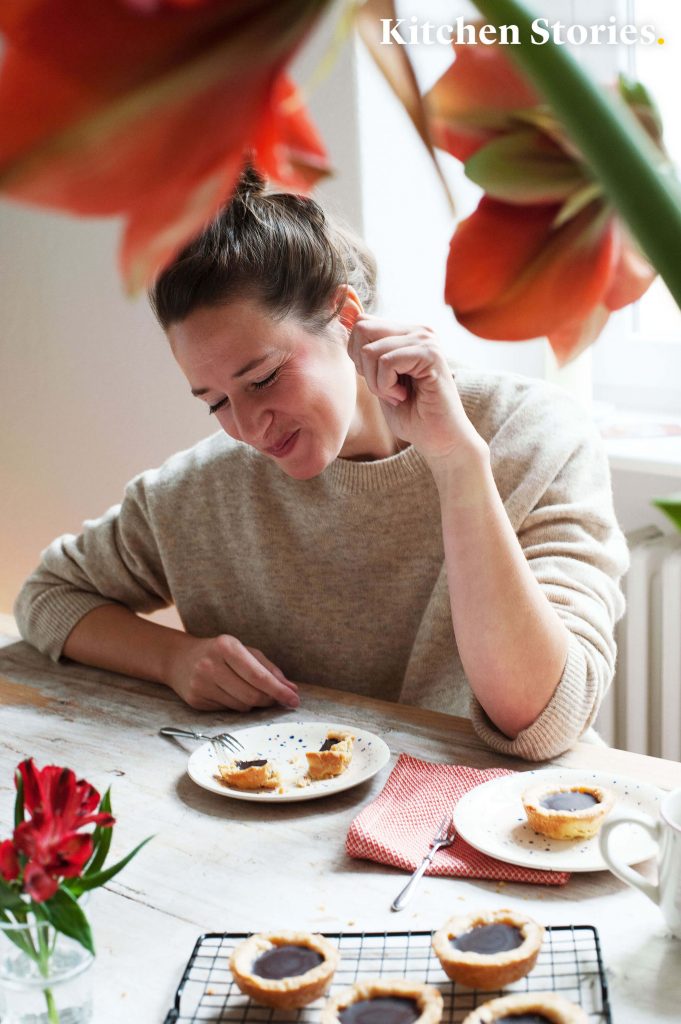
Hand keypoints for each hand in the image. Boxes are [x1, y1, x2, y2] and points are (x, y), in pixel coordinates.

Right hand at [166, 634, 298, 710]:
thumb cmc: (219, 653)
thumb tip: (292, 689)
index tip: (294, 700)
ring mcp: (200, 683)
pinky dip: (236, 705)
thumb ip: (269, 669)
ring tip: (247, 690)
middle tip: (276, 699)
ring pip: (241, 706)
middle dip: (269, 700)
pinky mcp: (195, 700)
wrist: (179, 659)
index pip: (258, 675)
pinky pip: (227, 710)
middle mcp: (210, 665)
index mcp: (226, 646)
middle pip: (251, 695)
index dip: (279, 690)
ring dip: (252, 703)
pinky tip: (229, 693)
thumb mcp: (244, 651)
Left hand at [347, 313, 484, 465]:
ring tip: (398, 395)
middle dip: (363, 366)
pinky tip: (404, 396)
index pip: (361, 322)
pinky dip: (386, 387)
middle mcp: (417, 330)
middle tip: (385, 388)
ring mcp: (426, 339)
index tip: (379, 380)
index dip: (357, 357)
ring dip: (376, 383)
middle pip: (361, 328)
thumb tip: (345, 314)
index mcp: (406, 333)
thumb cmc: (411, 414)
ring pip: (370, 350)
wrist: (440, 440)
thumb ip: (366, 352)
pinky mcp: (430, 353)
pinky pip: (386, 362)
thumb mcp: (379, 379)